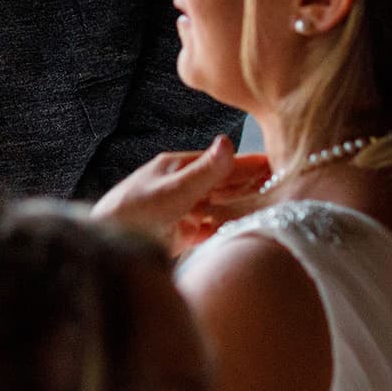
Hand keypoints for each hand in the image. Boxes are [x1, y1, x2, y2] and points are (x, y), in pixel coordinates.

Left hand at [93, 137, 270, 254]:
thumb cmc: (131, 215)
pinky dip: (225, 228)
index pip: (220, 163)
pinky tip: (243, 231)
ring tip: (271, 206)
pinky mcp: (178, 235)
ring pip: (218, 206)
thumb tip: (228, 142)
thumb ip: (204, 173)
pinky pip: (208, 229)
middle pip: (221, 184)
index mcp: (175, 168)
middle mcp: (179, 186)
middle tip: (284, 184)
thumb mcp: (172, 192)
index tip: (277, 163)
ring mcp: (180, 210)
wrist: (107, 248)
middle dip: (250, 184)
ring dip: (241, 206)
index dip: (248, 164)